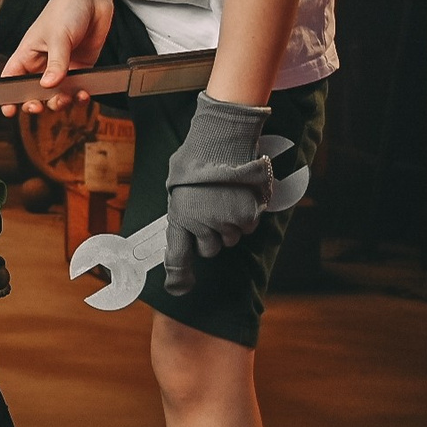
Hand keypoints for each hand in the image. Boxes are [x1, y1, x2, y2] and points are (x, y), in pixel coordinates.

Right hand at [0, 0, 115, 114]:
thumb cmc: (67, 8)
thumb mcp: (58, 35)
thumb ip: (55, 62)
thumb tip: (48, 85)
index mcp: (28, 54)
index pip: (11, 78)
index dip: (7, 96)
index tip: (8, 111)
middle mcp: (43, 63)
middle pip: (33, 92)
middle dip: (35, 103)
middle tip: (39, 106)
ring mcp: (63, 67)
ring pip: (56, 95)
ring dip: (59, 102)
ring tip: (65, 99)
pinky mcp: (82, 67)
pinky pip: (78, 89)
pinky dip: (80, 96)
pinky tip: (83, 94)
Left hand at [162, 95, 273, 295]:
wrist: (222, 138)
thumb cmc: (197, 157)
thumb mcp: (178, 186)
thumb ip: (181, 210)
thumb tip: (183, 222)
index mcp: (180, 217)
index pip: (177, 255)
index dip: (178, 275)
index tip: (178, 288)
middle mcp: (203, 224)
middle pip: (210, 248)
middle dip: (211, 235)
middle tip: (210, 210)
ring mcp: (228, 221)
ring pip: (231, 238)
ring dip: (229, 224)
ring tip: (225, 197)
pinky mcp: (249, 215)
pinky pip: (247, 226)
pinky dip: (245, 215)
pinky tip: (239, 195)